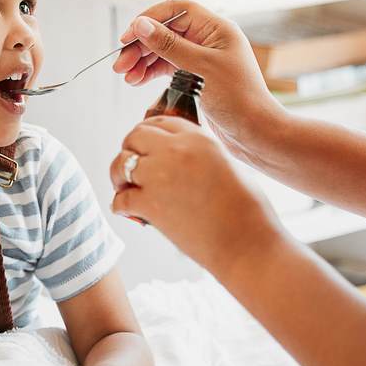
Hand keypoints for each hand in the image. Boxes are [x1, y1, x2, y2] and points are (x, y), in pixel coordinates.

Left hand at [110, 116, 283, 277]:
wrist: (246, 243)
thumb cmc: (245, 210)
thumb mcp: (226, 165)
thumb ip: (200, 154)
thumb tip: (177, 158)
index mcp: (198, 138)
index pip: (160, 122)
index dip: (148, 134)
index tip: (144, 147)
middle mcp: (175, 151)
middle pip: (134, 137)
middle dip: (129, 150)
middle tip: (132, 168)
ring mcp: (160, 176)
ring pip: (121, 164)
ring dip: (118, 176)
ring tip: (125, 188)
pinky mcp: (150, 204)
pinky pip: (120, 199)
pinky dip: (119, 206)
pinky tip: (127, 212)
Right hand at [111, 0, 279, 158]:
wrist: (255, 133)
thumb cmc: (239, 99)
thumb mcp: (202, 68)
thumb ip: (170, 46)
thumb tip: (142, 25)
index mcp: (216, 28)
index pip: (176, 10)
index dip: (149, 19)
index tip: (128, 37)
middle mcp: (209, 39)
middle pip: (166, 31)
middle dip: (141, 45)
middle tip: (120, 64)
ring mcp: (202, 58)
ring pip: (164, 50)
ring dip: (142, 60)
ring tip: (125, 76)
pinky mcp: (196, 76)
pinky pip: (168, 67)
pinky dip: (151, 72)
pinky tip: (136, 80)